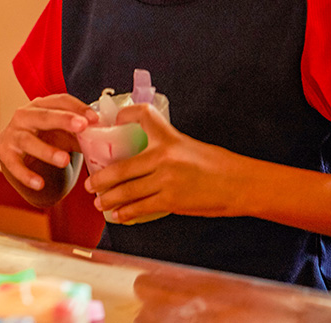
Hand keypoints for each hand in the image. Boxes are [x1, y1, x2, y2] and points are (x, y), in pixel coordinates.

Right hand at [0, 94, 98, 195]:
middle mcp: (24, 115)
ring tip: (64, 161)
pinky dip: (26, 175)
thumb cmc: (46, 138)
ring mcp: (12, 133)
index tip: (95, 119)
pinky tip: (40, 184)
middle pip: (43, 115)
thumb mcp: (64, 134)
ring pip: (28, 140)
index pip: (60, 101)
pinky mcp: (3, 152)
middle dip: (63, 119)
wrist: (15, 151)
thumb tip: (110, 140)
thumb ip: (82, 135)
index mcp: (41, 105)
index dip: (77, 108)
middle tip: (82, 126)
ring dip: (46, 150)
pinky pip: (14, 164)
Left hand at [84, 104, 243, 221]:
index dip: (124, 114)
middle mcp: (163, 156)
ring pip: (127, 191)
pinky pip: (141, 207)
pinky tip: (118, 215)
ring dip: (109, 199)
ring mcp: (166, 180)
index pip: (142, 115)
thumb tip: (141, 156)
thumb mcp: (188, 146)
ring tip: (99, 202)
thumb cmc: (217, 165)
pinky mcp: (172, 200)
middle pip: (121, 167)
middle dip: (100, 179)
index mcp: (168, 138)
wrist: (240, 184)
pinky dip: (126, 212)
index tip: (113, 121)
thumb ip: (164, 147)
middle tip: (90, 184)